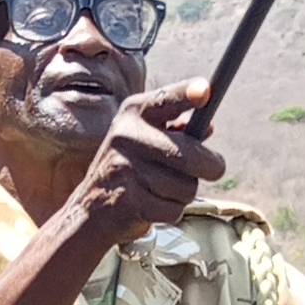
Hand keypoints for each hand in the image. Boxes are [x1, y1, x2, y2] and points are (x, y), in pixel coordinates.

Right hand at [72, 83, 227, 251]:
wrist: (91, 211)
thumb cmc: (128, 170)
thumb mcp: (146, 140)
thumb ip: (177, 131)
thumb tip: (208, 127)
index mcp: (134, 114)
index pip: (166, 99)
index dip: (187, 94)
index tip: (205, 91)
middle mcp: (127, 136)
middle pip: (191, 154)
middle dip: (211, 166)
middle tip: (213, 170)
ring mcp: (125, 168)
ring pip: (186, 186)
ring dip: (183, 194)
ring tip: (161, 190)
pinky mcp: (128, 200)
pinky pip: (174, 209)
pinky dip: (171, 212)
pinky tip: (152, 207)